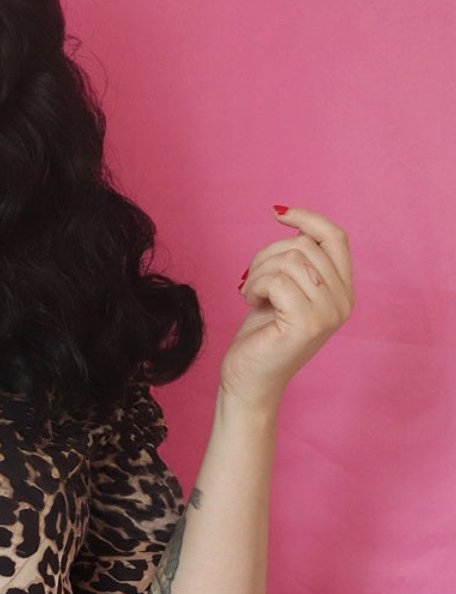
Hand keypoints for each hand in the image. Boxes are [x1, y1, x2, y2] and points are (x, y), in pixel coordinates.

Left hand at [224, 204, 354, 410]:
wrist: (250, 380)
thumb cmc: (262, 335)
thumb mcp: (284, 289)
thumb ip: (298, 260)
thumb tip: (290, 217)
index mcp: (343, 291)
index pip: (336, 238)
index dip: (308, 218)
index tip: (278, 213)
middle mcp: (344, 302)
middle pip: (304, 246)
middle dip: (267, 255)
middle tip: (252, 281)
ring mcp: (329, 313)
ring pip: (290, 259)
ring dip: (258, 272)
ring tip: (251, 293)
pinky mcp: (308, 323)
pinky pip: (277, 279)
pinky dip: (255, 285)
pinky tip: (250, 302)